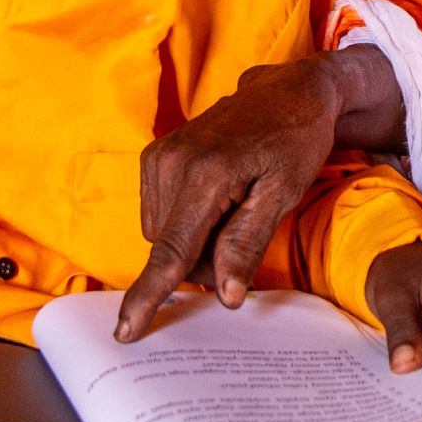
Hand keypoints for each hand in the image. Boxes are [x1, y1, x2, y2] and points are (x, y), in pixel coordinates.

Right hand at [115, 46, 404, 343]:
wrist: (289, 90)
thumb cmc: (295, 140)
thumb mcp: (283, 193)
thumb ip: (247, 244)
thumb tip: (225, 295)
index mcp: (205, 174)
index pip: (172, 250)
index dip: (148, 296)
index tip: (126, 331)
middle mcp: (172, 163)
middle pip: (170, 249)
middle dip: (202, 259)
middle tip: (245, 230)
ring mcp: (160, 157)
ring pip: (163, 235)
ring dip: (194, 239)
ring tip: (235, 206)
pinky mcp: (156, 156)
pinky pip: (161, 213)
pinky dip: (186, 219)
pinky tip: (217, 198)